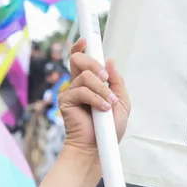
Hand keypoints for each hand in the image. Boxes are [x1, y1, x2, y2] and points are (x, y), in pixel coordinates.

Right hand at [59, 39, 130, 155]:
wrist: (99, 147)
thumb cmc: (109, 128)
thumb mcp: (121, 101)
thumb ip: (116, 82)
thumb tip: (110, 61)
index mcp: (90, 82)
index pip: (82, 60)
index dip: (82, 47)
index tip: (86, 39)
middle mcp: (78, 84)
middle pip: (78, 59)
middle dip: (94, 64)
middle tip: (105, 78)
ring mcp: (70, 92)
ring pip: (85, 76)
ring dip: (102, 90)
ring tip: (108, 104)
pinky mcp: (65, 101)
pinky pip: (82, 91)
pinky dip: (96, 99)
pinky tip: (102, 109)